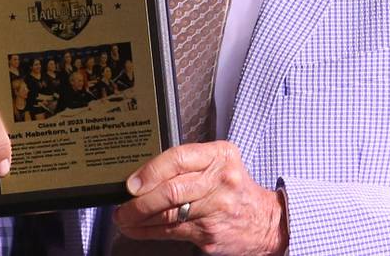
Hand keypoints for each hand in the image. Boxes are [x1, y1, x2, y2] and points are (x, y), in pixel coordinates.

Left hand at [113, 141, 288, 254]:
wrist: (266, 222)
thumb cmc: (235, 188)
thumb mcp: (220, 163)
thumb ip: (189, 163)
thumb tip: (144, 172)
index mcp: (220, 155)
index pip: (178, 158)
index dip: (150, 171)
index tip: (132, 183)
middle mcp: (221, 180)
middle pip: (171, 190)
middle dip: (140, 201)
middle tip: (123, 205)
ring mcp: (216, 209)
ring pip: (169, 215)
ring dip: (139, 219)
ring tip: (124, 218)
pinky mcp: (211, 234)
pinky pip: (173, 232)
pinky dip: (150, 232)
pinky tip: (139, 230)